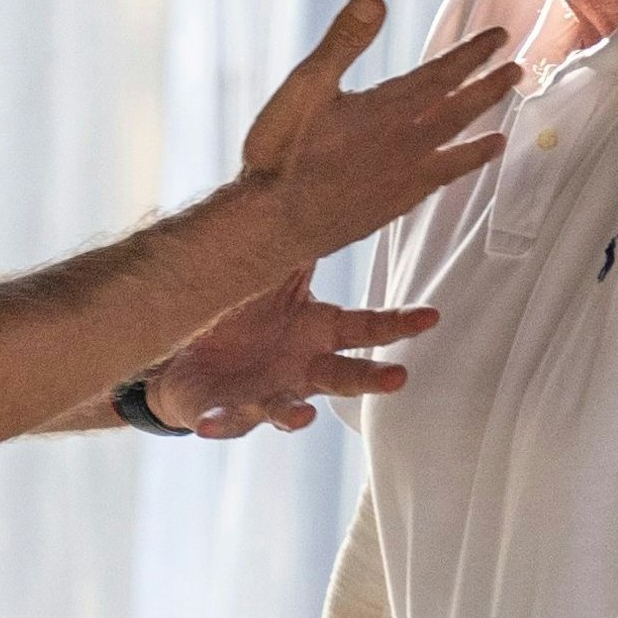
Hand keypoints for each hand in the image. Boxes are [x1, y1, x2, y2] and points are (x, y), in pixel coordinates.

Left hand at [147, 266, 439, 436]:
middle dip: (370, 378)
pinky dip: (221, 422)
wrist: (186, 340)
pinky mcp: (227, 411)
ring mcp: (267, 393)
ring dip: (295, 414)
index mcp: (317, 331)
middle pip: (343, 376)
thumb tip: (337, 192)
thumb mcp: (273, 269)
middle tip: (398, 376)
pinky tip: (208, 424)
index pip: (366, 327)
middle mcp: (301, 367)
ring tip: (303, 414)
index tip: (431, 316)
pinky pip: (226, 419)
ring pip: (287, 409)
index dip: (400, 323)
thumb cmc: (240, 305)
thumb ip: (303, 242)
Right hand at [240, 0, 516, 265]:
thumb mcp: (304, 85)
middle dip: (489, 88)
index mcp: (387, 109)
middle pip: (459, 111)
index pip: (442, 75)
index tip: (500, 36)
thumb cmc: (281, 152)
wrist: (274, 223)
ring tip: (503, 135)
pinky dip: (454, 175)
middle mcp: (405, 144)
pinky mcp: (391, 206)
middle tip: (517, 71)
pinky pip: (437, 185)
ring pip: (455, 152)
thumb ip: (343, 42)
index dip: (473, 53)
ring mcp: (402, 179)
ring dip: (481, 137)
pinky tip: (452, 176)